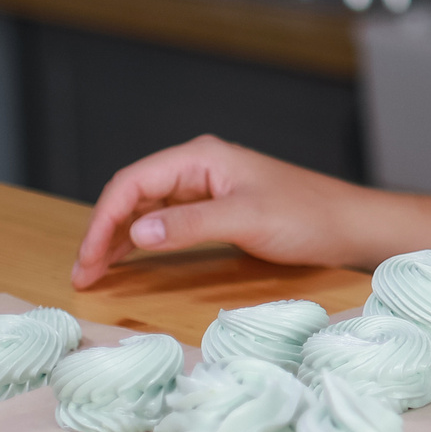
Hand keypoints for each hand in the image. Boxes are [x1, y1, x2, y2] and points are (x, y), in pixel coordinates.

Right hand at [69, 137, 375, 288]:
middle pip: (132, 195)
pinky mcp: (215, 208)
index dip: (102, 220)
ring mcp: (207, 187)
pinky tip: (126, 259)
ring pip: (145, 209)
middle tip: (82, 274)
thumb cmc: (307, 216)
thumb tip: (137, 233)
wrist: (349, 225)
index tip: (87, 259)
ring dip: (117, 238)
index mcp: (201, 157)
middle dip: (102, 231)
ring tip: (94, 272)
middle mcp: (199, 167)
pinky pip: (165, 221)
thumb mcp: (247, 220)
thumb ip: (191, 225)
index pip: (132, 183)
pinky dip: (142, 240)